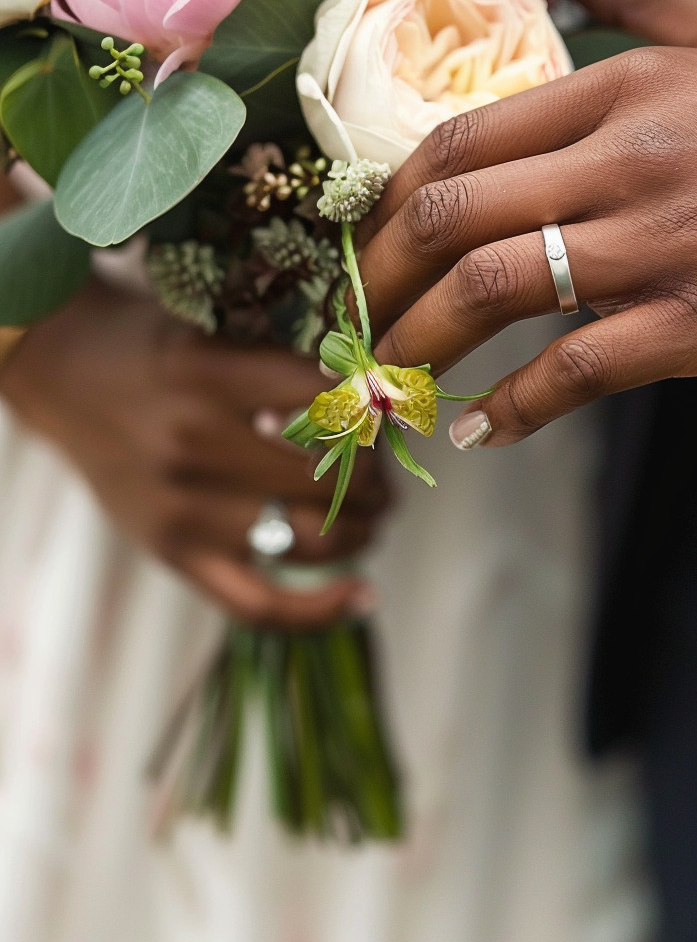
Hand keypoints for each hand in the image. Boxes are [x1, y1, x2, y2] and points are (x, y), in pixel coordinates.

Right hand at [0, 281, 391, 624]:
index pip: (331, 404)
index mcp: (211, 374)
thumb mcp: (220, 333)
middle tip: (385, 471)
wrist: (64, 373)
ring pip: (312, 540)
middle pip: (330, 479)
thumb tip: (384, 403)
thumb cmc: (156, 346)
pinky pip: (259, 602)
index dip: (375, 415)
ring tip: (373, 515)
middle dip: (378, 478)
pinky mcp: (172, 553)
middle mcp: (195, 444)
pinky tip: (363, 596)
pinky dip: (320, 608)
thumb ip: (292, 368)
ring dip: (364, 530)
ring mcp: (183, 509)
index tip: (388, 416)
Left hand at [356, 0, 696, 446]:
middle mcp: (630, 159)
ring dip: (421, 343)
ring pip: (498, 291)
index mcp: (627, 88)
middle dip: (380, 276)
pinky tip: (482, 431)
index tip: (367, 239)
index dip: (390, 198)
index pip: (462, 139)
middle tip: (353, 319)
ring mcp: (665, 245)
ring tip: (389, 376)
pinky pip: (579, 370)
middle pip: (456, 215)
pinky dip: (516, 409)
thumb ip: (633, 1)